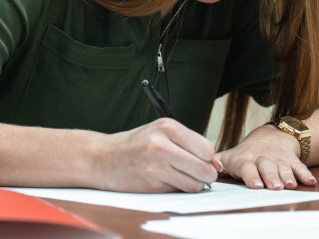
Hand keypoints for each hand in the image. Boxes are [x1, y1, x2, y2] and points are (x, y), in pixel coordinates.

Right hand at [91, 118, 222, 192]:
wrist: (102, 158)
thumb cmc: (135, 145)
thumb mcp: (160, 132)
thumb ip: (188, 143)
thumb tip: (216, 163)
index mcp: (167, 126)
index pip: (206, 148)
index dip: (207, 158)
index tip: (200, 160)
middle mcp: (162, 143)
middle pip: (204, 167)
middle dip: (204, 174)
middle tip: (194, 172)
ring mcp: (156, 165)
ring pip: (195, 183)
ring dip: (191, 184)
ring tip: (176, 175)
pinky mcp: (152, 184)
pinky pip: (179, 191)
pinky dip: (177, 189)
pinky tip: (163, 180)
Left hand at [216, 124, 316, 189]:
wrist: (271, 137)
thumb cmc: (247, 153)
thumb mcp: (230, 156)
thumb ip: (217, 161)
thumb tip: (207, 166)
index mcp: (246, 160)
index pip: (247, 167)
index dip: (251, 175)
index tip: (254, 184)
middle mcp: (263, 159)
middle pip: (267, 168)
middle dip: (271, 177)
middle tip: (274, 186)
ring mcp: (279, 160)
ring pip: (283, 168)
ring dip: (287, 176)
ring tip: (289, 184)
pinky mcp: (292, 161)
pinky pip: (300, 167)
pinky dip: (305, 174)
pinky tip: (310, 181)